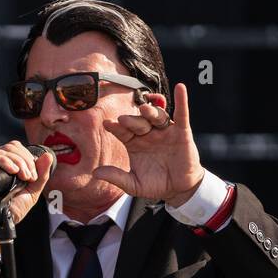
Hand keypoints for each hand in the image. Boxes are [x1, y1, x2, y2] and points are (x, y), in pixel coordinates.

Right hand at [0, 142, 56, 256]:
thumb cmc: (8, 212)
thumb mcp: (30, 192)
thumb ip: (40, 176)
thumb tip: (48, 156)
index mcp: (0, 165)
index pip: (14, 148)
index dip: (27, 157)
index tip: (34, 175)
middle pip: (9, 148)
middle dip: (25, 160)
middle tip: (30, 177)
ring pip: (2, 152)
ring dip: (18, 162)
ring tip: (25, 177)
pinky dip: (5, 162)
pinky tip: (14, 171)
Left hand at [93, 83, 203, 204]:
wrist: (178, 189)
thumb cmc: (156, 184)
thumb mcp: (133, 184)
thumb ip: (116, 177)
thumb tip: (95, 173)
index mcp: (134, 143)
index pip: (123, 132)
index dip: (115, 127)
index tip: (107, 124)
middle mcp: (148, 134)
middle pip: (138, 122)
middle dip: (131, 120)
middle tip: (123, 120)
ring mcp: (164, 131)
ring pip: (156, 116)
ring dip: (150, 111)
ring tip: (144, 109)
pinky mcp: (181, 132)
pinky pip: (181, 114)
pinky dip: (182, 100)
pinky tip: (180, 88)